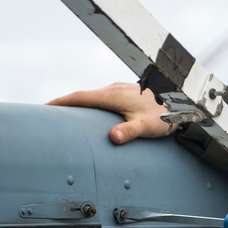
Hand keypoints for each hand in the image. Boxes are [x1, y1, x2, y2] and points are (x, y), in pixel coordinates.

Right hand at [48, 82, 172, 143]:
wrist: (183, 100)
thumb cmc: (165, 114)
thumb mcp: (147, 126)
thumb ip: (130, 132)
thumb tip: (113, 137)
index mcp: (111, 96)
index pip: (78, 98)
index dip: (59, 103)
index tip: (43, 108)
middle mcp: (113, 89)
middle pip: (82, 97)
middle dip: (64, 105)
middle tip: (48, 115)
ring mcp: (119, 89)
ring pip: (93, 97)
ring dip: (78, 105)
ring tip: (66, 117)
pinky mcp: (126, 93)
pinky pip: (102, 98)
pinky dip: (91, 105)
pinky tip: (93, 115)